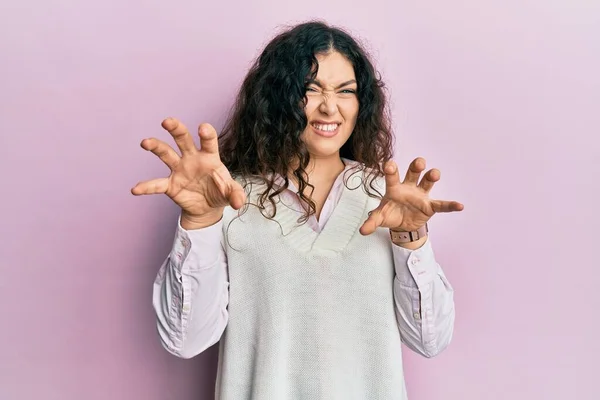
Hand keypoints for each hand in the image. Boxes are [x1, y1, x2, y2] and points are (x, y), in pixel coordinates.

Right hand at [131, 118, 246, 219]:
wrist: (208, 207)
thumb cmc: (220, 192)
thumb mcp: (231, 193)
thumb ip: (236, 195)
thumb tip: (238, 202)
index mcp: (209, 157)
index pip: (208, 141)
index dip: (206, 134)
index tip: (203, 128)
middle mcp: (192, 158)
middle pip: (183, 139)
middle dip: (176, 128)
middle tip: (167, 121)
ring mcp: (179, 170)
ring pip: (166, 153)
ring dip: (156, 147)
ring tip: (145, 142)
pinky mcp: (170, 184)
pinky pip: (157, 184)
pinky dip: (146, 187)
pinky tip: (136, 189)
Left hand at [359, 158, 463, 234]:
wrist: (402, 225)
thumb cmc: (390, 214)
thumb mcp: (380, 217)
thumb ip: (372, 221)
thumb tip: (363, 231)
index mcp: (394, 188)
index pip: (392, 176)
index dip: (391, 170)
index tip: (389, 164)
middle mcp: (408, 187)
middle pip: (413, 173)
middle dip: (416, 166)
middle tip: (419, 162)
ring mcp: (420, 195)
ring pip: (427, 182)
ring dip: (431, 177)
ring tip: (434, 174)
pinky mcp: (430, 206)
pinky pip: (441, 205)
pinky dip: (450, 206)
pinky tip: (460, 206)